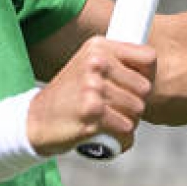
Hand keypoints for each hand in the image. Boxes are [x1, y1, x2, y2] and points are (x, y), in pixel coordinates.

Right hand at [25, 37, 155, 155]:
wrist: (35, 120)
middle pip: (145, 88)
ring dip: (127, 123)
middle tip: (113, 109)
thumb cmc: (68, 96)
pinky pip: (126, 129)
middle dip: (134, 104)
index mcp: (98, 46)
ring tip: (106, 122)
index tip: (131, 88)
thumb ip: (116, 64)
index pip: (148, 57)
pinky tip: (104, 136)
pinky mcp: (93, 111)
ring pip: (137, 110)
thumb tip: (151, 73)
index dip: (146, 77)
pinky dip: (119, 139)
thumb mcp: (87, 67)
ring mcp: (93, 86)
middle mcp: (96, 62)